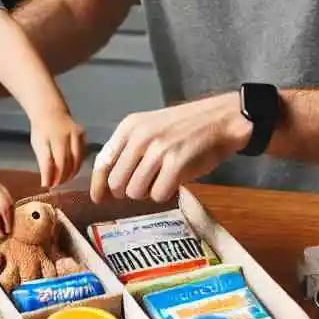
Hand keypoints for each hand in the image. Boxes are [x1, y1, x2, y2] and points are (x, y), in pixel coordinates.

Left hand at [30, 111, 85, 188]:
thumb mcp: (37, 145)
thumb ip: (43, 162)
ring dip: (70, 174)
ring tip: (64, 180)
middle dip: (61, 177)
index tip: (46, 185)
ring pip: (75, 160)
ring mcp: (73, 134)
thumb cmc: (41, 131)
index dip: (48, 176)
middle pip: (63, 162)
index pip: (47, 161)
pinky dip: (77, 165)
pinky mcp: (82, 134)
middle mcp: (61, 135)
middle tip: (57, 185)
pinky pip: (81, 154)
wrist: (51, 112)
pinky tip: (72, 171)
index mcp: (45, 138)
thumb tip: (47, 182)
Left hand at [89, 94, 252, 203]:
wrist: (220, 119)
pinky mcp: (176, 163)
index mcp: (129, 127)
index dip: (98, 185)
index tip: (99, 199)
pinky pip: (157, 194)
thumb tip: (108, 185)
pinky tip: (172, 182)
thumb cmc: (184, 127)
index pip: (103, 162)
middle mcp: (139, 137)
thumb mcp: (149, 128)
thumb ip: (128, 150)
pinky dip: (164, 194)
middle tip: (144, 186)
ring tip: (160, 181)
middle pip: (117, 183)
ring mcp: (157, 150)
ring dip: (147, 193)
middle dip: (127, 192)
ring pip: (135, 191)